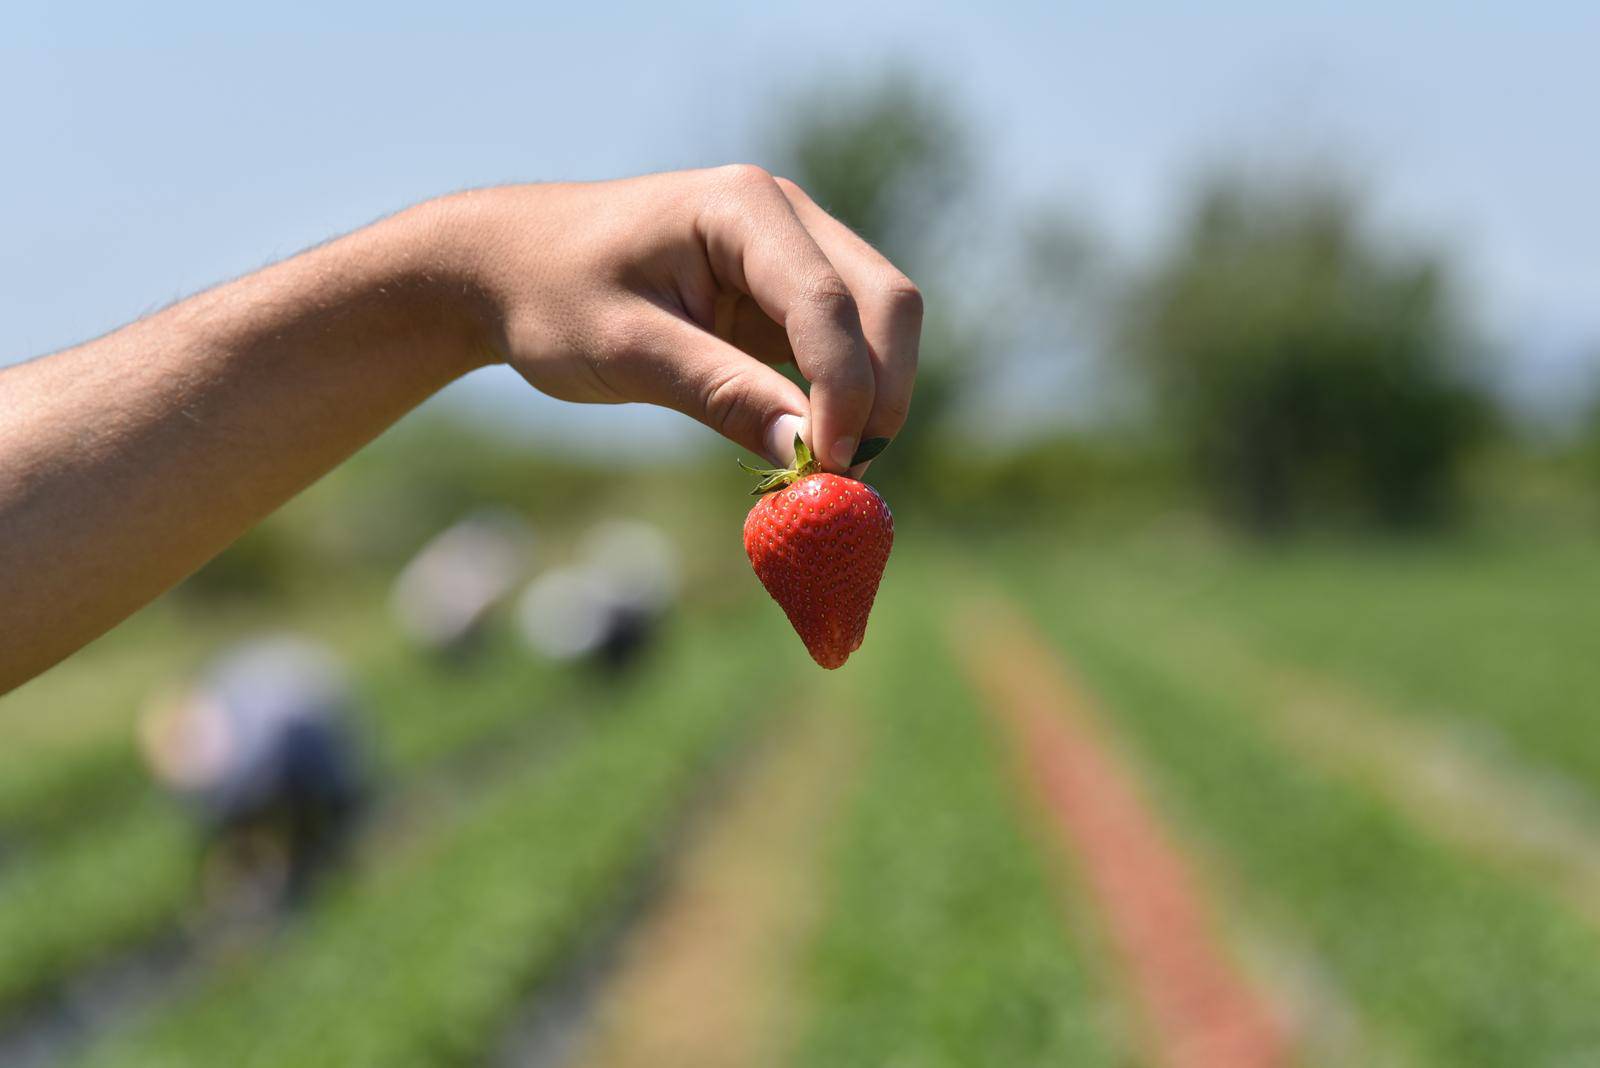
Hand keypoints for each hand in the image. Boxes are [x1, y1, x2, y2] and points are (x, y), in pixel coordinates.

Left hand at [437, 166, 922, 470]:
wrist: (511, 267)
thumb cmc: (553, 296)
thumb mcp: (626, 350)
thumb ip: (719, 392)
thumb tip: (807, 453)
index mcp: (744, 207)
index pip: (826, 302)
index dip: (844, 390)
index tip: (828, 468)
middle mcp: (785, 216)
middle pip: (885, 302)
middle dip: (881, 393)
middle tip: (847, 479)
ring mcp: (794, 250)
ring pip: (880, 324)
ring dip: (873, 399)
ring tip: (826, 473)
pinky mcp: (787, 294)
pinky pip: (847, 345)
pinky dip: (847, 399)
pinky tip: (812, 448)